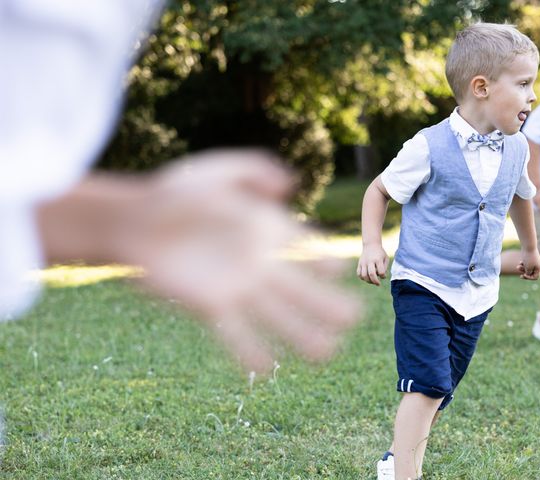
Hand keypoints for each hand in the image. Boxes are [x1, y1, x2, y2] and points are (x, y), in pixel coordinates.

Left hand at [120, 149, 360, 372]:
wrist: (135, 220)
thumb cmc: (176, 192)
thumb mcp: (219, 171)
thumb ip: (255, 169)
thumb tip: (289, 186)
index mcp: (266, 230)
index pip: (306, 248)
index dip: (326, 260)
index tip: (341, 270)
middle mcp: (258, 263)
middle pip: (301, 289)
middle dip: (328, 305)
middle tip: (354, 320)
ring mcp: (237, 287)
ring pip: (277, 317)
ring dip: (302, 336)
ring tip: (327, 355)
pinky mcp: (210, 306)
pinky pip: (235, 333)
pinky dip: (249, 351)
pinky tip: (265, 370)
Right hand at [356, 244, 388, 285]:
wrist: (371, 245)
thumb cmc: (380, 253)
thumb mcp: (385, 258)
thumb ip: (385, 267)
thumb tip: (381, 276)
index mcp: (378, 259)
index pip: (381, 272)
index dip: (383, 276)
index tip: (384, 276)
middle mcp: (370, 261)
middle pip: (371, 274)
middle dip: (375, 281)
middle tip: (378, 284)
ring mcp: (363, 262)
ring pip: (364, 275)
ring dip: (368, 281)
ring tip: (372, 281)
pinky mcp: (359, 264)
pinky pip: (359, 274)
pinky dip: (362, 278)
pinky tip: (367, 277)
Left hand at [516, 248, 539, 280]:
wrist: (528, 246)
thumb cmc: (528, 257)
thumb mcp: (528, 267)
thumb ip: (528, 273)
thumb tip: (528, 274)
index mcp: (539, 268)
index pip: (535, 277)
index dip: (529, 277)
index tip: (523, 274)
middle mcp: (538, 265)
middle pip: (531, 273)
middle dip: (524, 272)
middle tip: (518, 271)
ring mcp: (534, 261)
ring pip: (528, 268)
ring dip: (522, 268)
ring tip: (518, 266)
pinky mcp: (531, 258)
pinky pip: (527, 264)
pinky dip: (523, 264)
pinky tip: (521, 262)